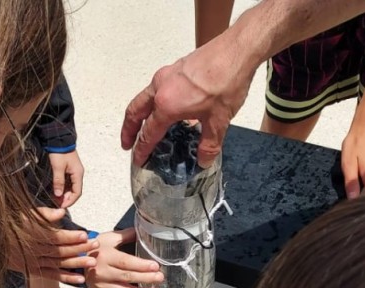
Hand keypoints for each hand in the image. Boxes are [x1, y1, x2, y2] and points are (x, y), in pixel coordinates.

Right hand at [13, 207, 97, 284]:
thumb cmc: (12, 223)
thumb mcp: (25, 214)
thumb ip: (44, 214)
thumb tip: (62, 212)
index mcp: (32, 235)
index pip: (54, 237)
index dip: (70, 237)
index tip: (84, 234)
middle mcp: (34, 250)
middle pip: (60, 251)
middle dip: (79, 248)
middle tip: (95, 245)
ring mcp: (34, 262)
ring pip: (58, 264)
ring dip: (76, 264)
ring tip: (92, 262)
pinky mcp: (34, 270)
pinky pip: (52, 275)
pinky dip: (66, 278)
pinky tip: (80, 279)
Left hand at [47, 150, 83, 208]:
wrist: (59, 139)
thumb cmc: (59, 152)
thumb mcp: (58, 167)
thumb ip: (58, 182)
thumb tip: (58, 195)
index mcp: (78, 174)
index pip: (77, 192)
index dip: (70, 201)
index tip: (62, 206)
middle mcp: (78, 174)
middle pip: (74, 191)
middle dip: (66, 198)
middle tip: (57, 203)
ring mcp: (74, 172)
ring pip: (71, 188)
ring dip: (64, 194)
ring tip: (55, 199)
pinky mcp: (69, 170)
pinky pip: (67, 183)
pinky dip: (62, 188)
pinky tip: (56, 191)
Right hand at [85, 228, 164, 287]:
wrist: (78, 261)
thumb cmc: (96, 248)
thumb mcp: (109, 238)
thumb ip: (126, 235)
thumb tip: (144, 231)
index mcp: (105, 256)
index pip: (125, 262)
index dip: (141, 265)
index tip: (155, 266)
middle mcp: (102, 272)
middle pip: (127, 277)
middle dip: (146, 278)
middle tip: (160, 277)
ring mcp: (101, 284)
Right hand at [121, 34, 253, 167]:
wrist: (237, 50)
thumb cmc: (227, 81)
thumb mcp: (219, 121)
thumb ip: (209, 144)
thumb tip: (203, 160)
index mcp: (167, 105)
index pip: (148, 132)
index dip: (142, 149)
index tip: (138, 159)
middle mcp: (161, 88)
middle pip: (135, 111)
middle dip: (128, 129)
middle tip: (127, 143)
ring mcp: (167, 75)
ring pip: (144, 97)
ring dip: (139, 113)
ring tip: (142, 126)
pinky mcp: (176, 68)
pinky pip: (157, 88)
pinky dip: (153, 101)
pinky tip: (166, 108)